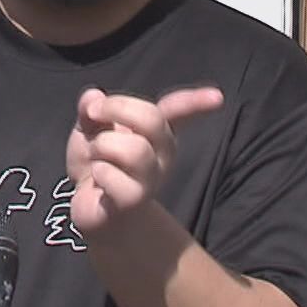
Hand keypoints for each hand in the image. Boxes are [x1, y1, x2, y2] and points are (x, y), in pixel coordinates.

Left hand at [66, 86, 224, 235]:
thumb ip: (90, 110)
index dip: (196, 103)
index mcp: (156, 131)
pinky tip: (98, 182)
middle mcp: (161, 153)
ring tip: (96, 158)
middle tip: (93, 113)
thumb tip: (91, 96)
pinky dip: (99, 173)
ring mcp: (151, 178)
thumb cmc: (98, 164)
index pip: (179, 112)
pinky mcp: (133, 199)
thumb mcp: (89, 130)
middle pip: (152, 118)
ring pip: (134, 149)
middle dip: (116, 107)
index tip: (217, 97)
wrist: (93, 210)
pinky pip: (114, 177)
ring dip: (102, 146)